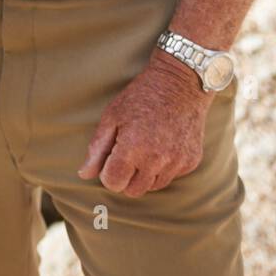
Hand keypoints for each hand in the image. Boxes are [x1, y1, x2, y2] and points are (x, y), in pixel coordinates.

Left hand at [76, 52, 212, 196]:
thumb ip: (97, 148)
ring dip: (144, 174)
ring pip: (152, 187)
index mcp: (133, 148)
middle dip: (125, 177)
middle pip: (133, 191)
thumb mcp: (112, 116)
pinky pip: (171, 176)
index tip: (110, 158)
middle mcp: (157, 160)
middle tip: (126, 154)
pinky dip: (163, 168)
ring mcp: (177, 162)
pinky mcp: (191, 162)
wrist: (180, 84)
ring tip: (144, 148)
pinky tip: (162, 144)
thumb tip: (84, 174)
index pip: (113, 183)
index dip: (107, 173)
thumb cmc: (140, 97)